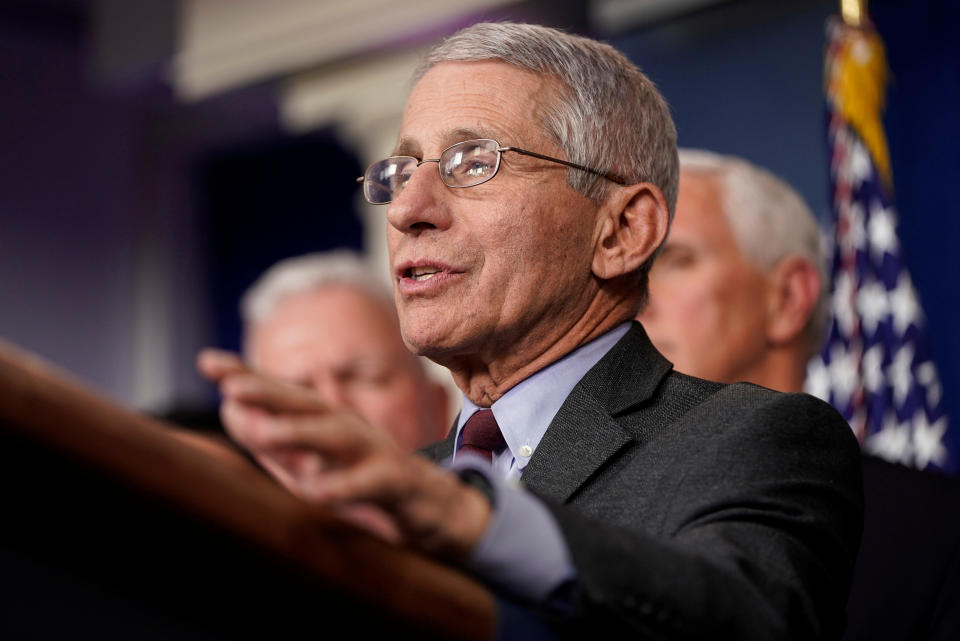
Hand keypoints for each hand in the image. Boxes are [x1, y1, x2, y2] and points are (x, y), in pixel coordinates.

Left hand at [196, 348, 490, 560]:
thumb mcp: (310, 465)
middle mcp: (347, 428)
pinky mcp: (395, 482)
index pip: (282, 394)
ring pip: (336, 437)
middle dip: (270, 392)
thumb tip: (228, 409)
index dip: (247, 377)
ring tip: (264, 432)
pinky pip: (368, 483)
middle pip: (307, 404)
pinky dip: (342, 486)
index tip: (206, 361)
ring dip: (300, 432)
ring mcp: (373, 452)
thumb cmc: (361, 484)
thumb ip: (270, 441)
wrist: (430, 509)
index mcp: (324, 420)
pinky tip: (315, 491)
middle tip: (231, 386)